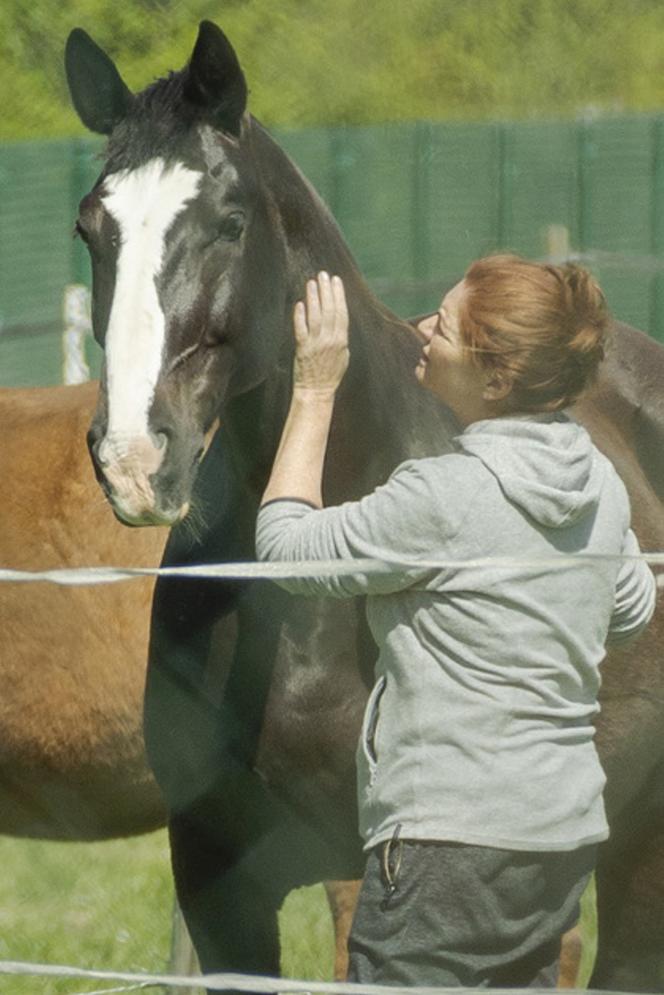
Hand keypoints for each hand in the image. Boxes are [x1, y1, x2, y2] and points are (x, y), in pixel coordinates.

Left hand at [292, 271, 348, 394]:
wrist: (317, 391)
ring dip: (313, 298)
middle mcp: (330, 340)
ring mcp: (316, 344)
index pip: (341, 312)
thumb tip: (338, 319)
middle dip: (326, 290)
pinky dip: (300, 316)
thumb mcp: (343, 356)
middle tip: (323, 274)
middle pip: (329, 310)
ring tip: (311, 282)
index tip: (336, 280)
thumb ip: (341, 337)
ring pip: (315, 316)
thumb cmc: (330, 374)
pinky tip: (300, 303)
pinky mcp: (302, 349)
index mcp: (342, 341)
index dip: (338, 295)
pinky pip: (301, 329)